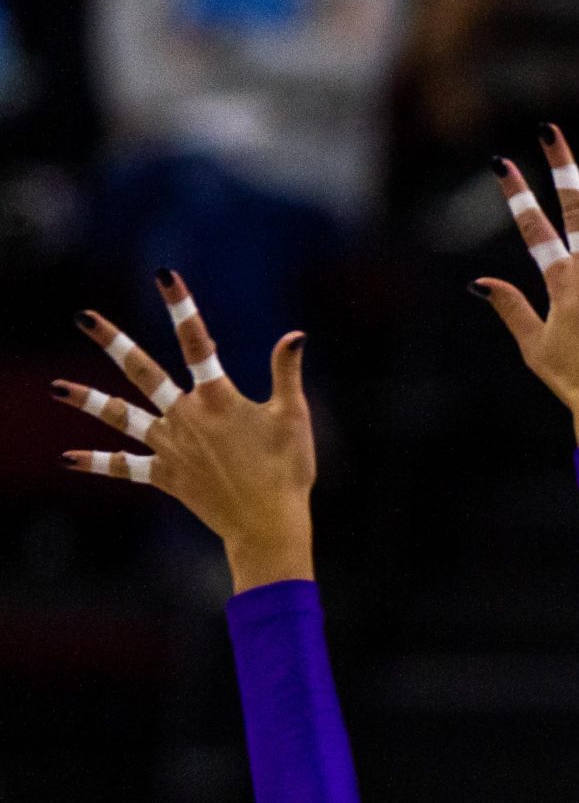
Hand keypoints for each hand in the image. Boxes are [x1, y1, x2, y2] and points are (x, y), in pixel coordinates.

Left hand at [56, 273, 315, 592]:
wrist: (268, 526)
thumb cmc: (288, 471)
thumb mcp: (294, 418)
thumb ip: (286, 373)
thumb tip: (295, 335)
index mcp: (218, 398)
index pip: (197, 342)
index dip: (182, 307)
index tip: (164, 276)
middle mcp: (186, 416)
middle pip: (142, 371)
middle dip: (112, 341)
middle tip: (84, 317)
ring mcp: (170, 446)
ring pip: (122, 417)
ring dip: (88, 400)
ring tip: (58, 388)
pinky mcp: (165, 475)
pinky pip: (126, 466)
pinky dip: (97, 463)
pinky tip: (67, 459)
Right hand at [475, 126, 578, 444]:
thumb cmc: (573, 380)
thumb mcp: (533, 345)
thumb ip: (510, 307)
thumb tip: (478, 282)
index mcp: (559, 283)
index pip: (532, 228)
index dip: (516, 193)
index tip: (501, 164)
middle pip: (574, 209)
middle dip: (561, 168)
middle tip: (551, 133)